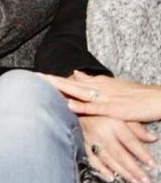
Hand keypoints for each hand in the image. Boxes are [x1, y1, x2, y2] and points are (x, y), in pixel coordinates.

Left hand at [43, 72, 160, 123]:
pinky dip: (82, 106)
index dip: (54, 79)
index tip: (36, 76)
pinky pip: (95, 108)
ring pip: (79, 92)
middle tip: (33, 76)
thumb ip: (92, 80)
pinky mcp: (115, 109)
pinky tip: (69, 105)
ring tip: (45, 84)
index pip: (72, 81)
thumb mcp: (112, 85)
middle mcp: (99, 88)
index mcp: (98, 83)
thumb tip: (75, 73)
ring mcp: (106, 98)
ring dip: (62, 88)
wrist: (158, 98)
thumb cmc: (136, 95)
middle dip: (52, 80)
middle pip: (71, 83)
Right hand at [78, 115, 156, 182]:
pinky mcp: (84, 143)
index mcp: (113, 123)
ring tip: (134, 180)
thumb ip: (137, 127)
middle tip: (144, 179)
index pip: (130, 142)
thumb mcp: (121, 112)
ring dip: (122, 172)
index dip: (142, 154)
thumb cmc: (103, 108)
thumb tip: (152, 139)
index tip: (152, 164)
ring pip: (108, 159)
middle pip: (120, 154)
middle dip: (133, 169)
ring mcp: (92, 139)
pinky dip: (101, 169)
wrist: (78, 102)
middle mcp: (102, 132)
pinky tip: (111, 176)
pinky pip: (92, 159)